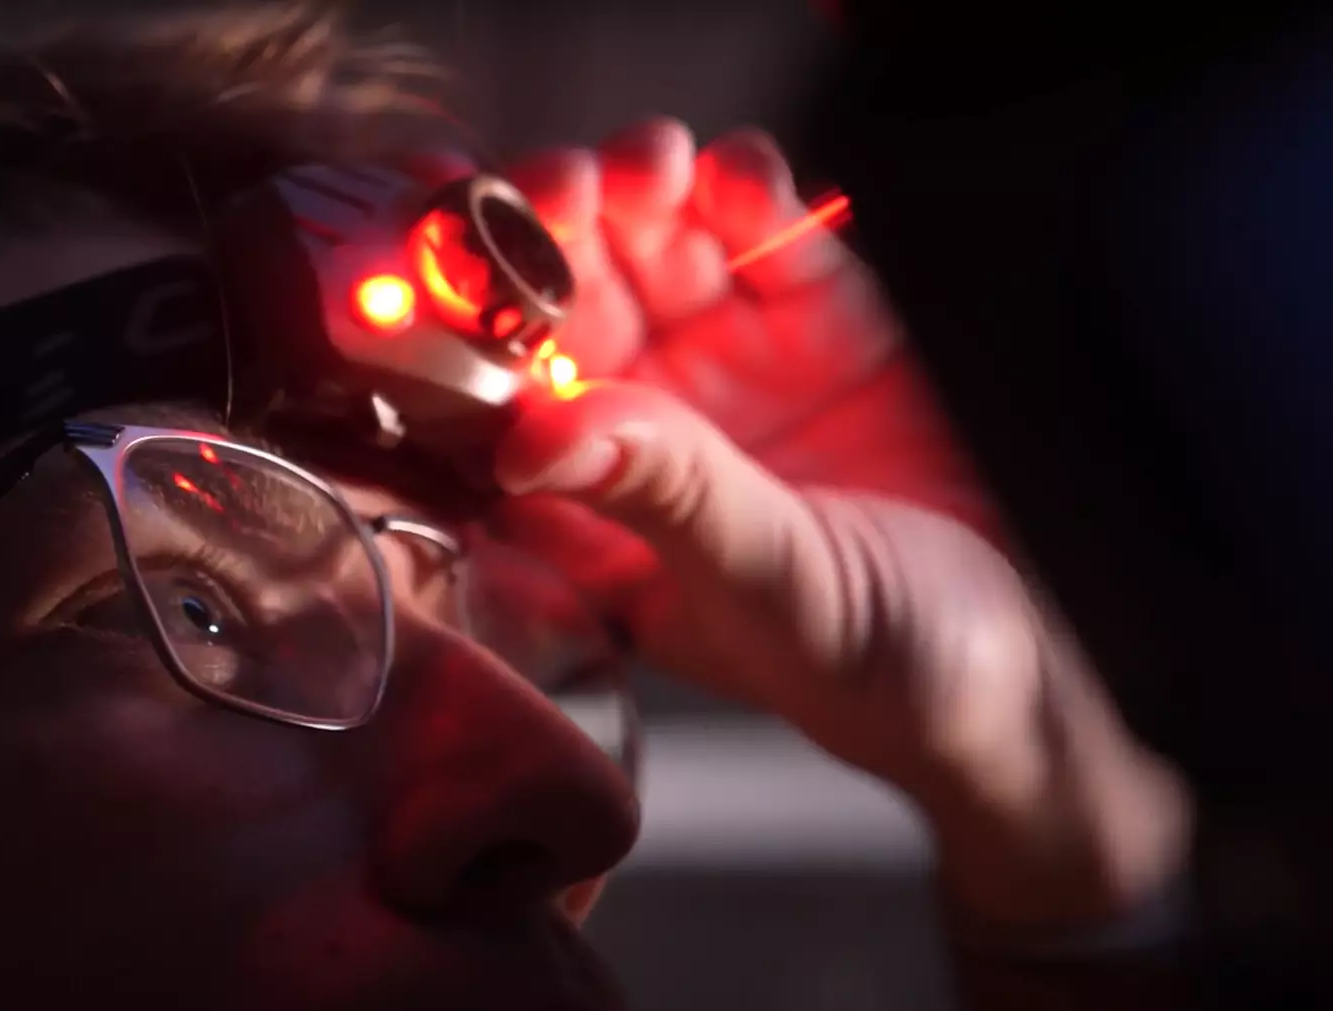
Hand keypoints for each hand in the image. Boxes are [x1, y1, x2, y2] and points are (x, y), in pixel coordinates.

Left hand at [494, 119, 1188, 927]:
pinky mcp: (826, 326)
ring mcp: (735, 370)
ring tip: (651, 166)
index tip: (453, 269)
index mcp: (595, 510)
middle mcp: (649, 430)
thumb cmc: (880, 666)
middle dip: (551, 230)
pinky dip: (747, 192)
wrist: (1036, 662)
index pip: (500, 400)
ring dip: (639, 192)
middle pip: (567, 300)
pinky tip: (736, 172)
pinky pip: (768, 238)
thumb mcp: (765, 586)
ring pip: (657, 251)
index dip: (464, 328)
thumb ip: (666, 496)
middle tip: (563, 188)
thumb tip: (531, 435)